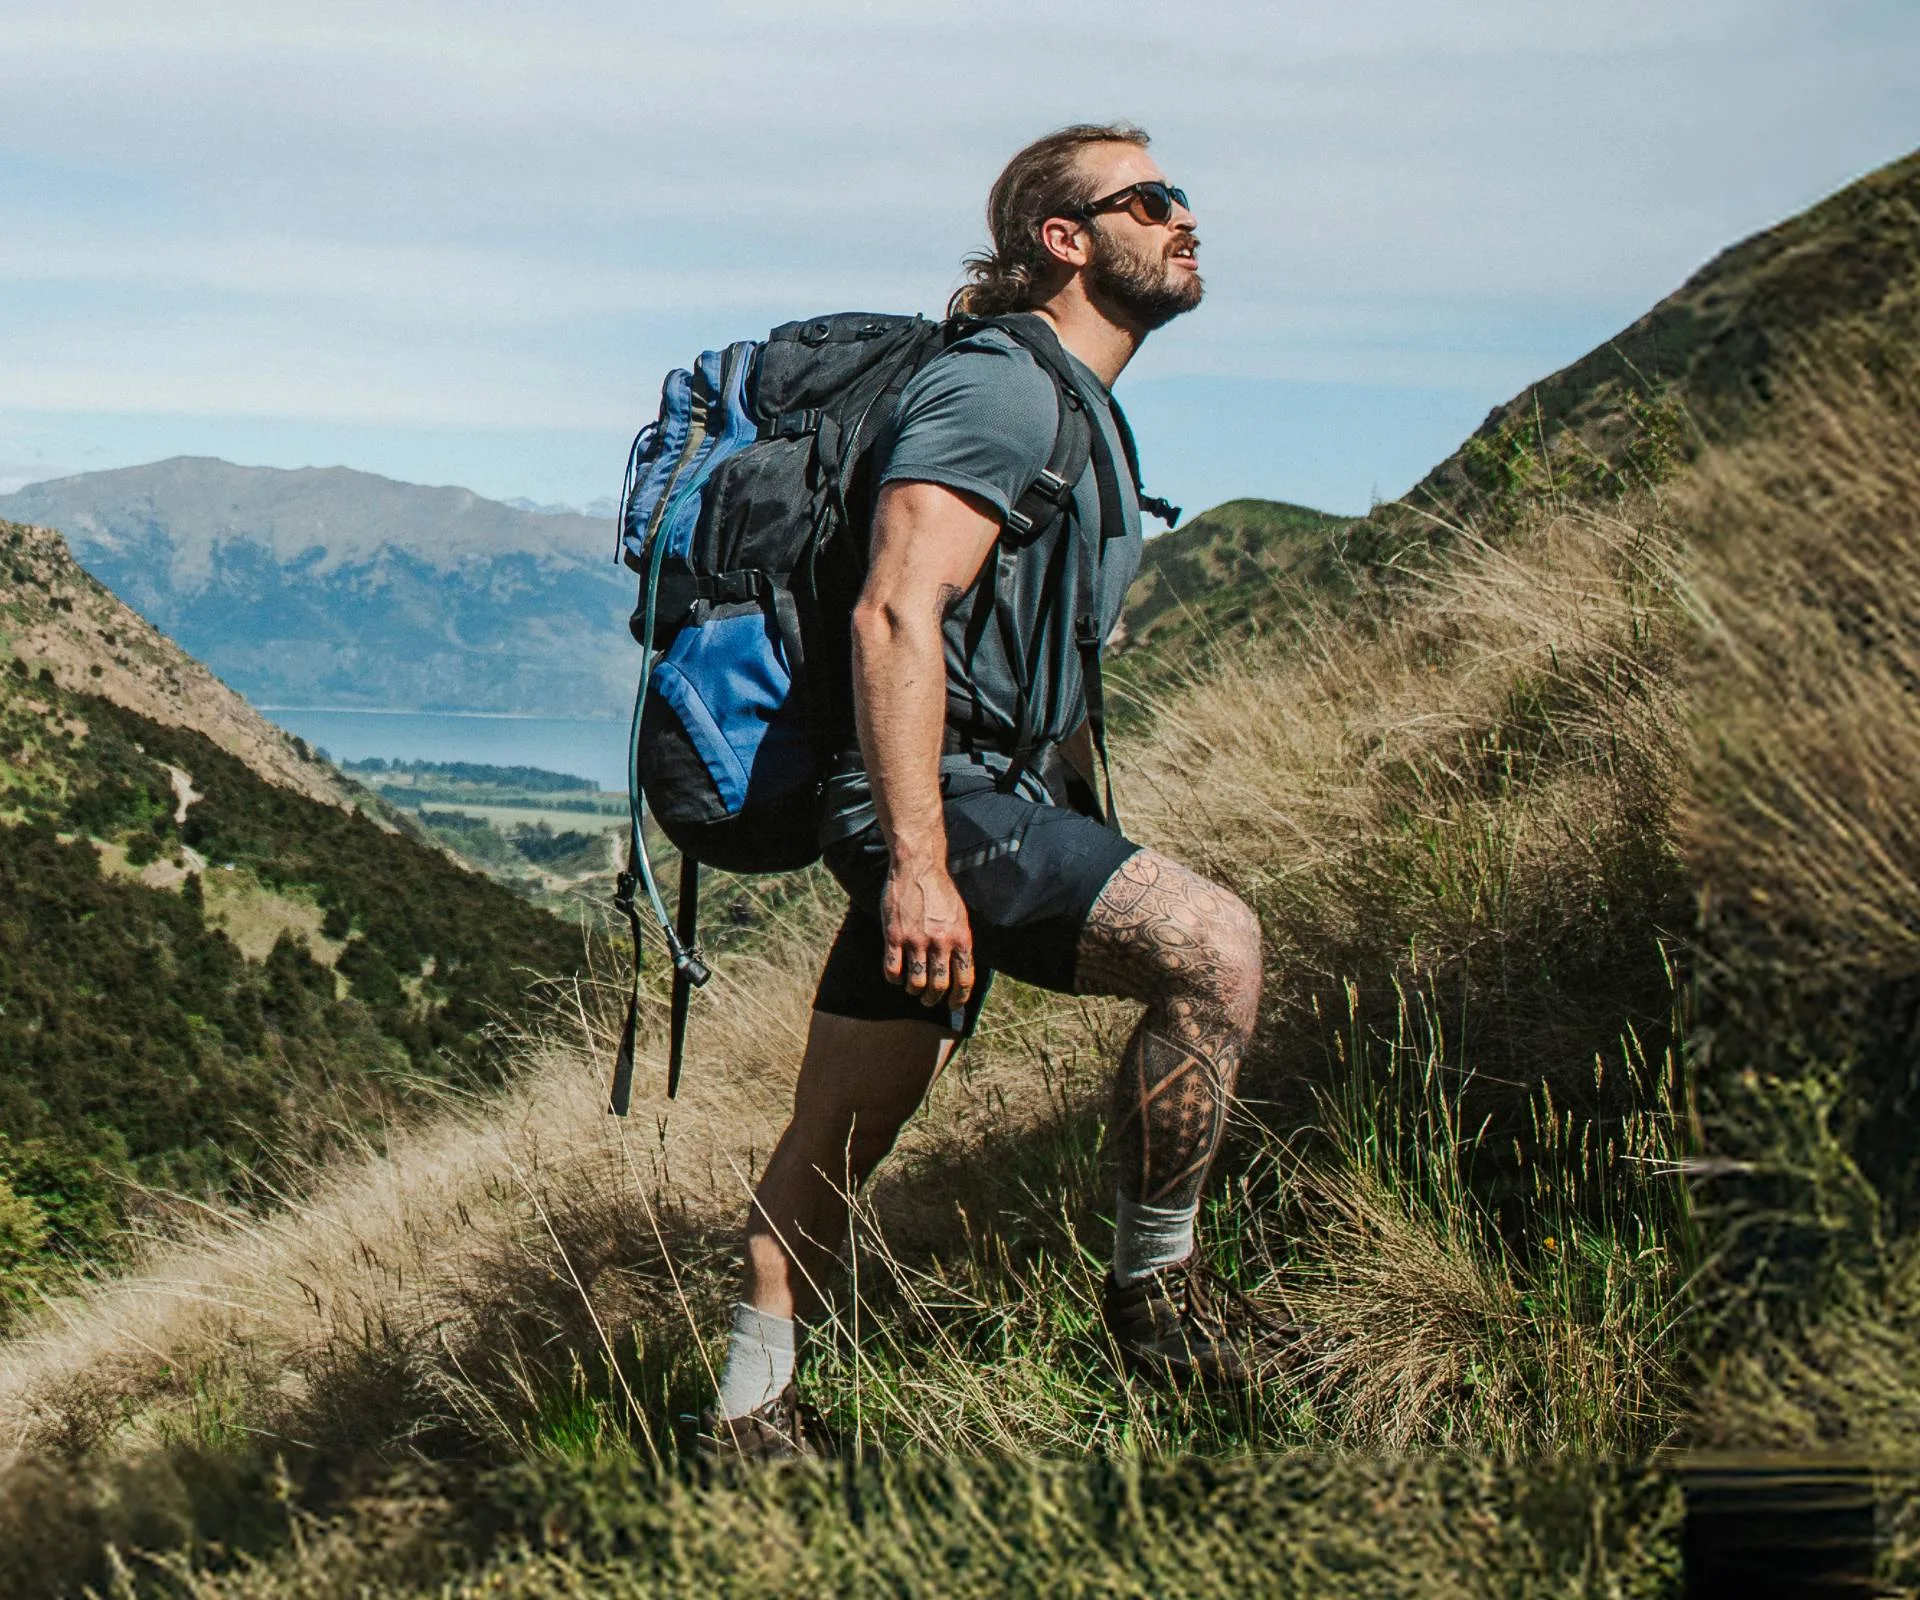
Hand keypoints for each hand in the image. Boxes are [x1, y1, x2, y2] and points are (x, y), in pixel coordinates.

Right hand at [880, 861, 974, 1010]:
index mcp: (961, 938)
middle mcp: (940, 942)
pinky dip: (894, 979)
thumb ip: (960, 942)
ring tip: (912, 988)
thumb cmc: (941, 892)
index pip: (964, 979)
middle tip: (928, 999)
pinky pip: (892, 969)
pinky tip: (895, 976)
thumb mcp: (960, 916)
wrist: (918, 867)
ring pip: (915, 982)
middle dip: (933, 998)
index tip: (953, 1005)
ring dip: (914, 990)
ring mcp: (916, 940)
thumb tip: (960, 970)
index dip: (958, 998)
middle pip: (938, 986)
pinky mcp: (894, 935)